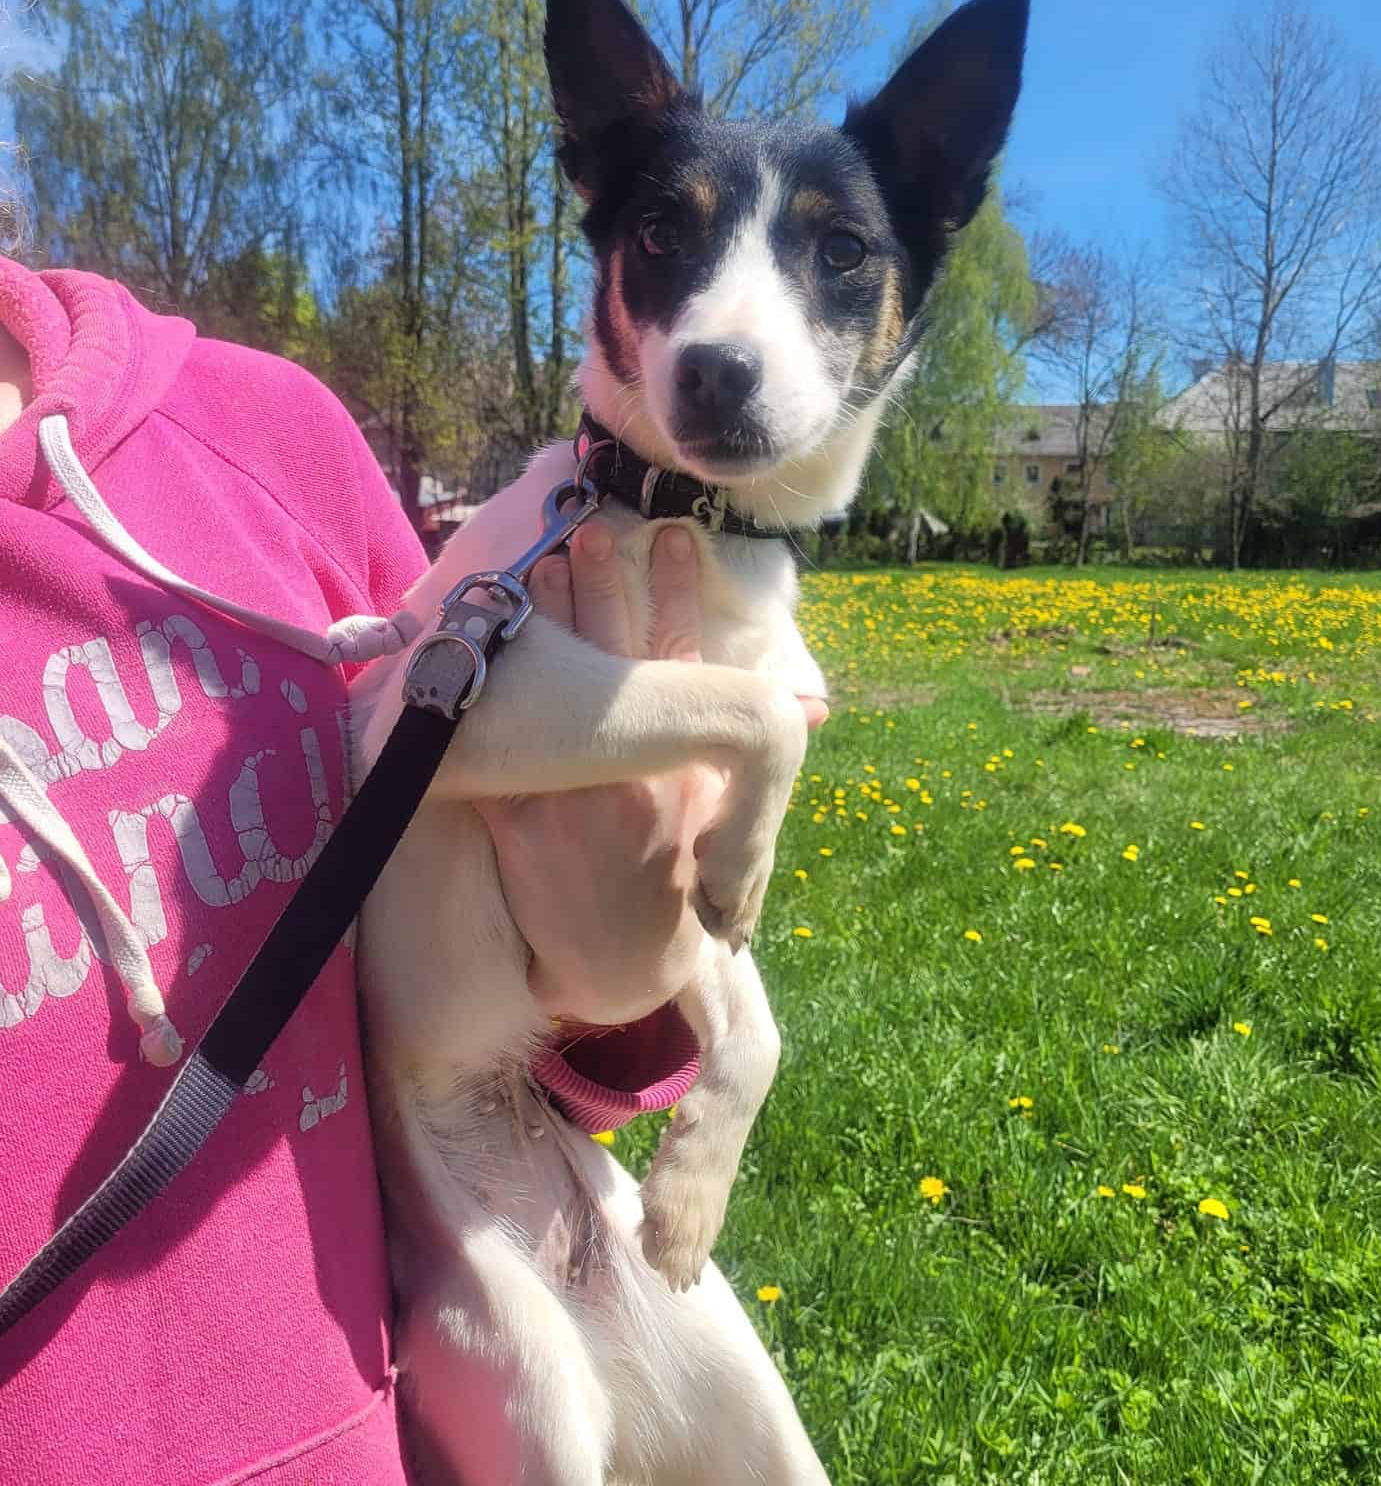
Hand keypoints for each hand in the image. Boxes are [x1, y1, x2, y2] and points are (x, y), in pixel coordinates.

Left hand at [479, 523, 822, 1023]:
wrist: (621, 957)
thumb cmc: (671, 876)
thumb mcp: (717, 808)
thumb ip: (739, 748)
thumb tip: (809, 705)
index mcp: (686, 756)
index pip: (685, 653)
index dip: (678, 590)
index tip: (671, 537)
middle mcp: (638, 764)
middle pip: (617, 653)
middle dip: (604, 586)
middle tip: (588, 528)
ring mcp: (577, 790)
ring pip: (553, 685)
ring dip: (544, 617)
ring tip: (535, 561)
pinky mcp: (519, 817)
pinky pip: (493, 744)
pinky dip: (480, 694)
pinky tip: (467, 649)